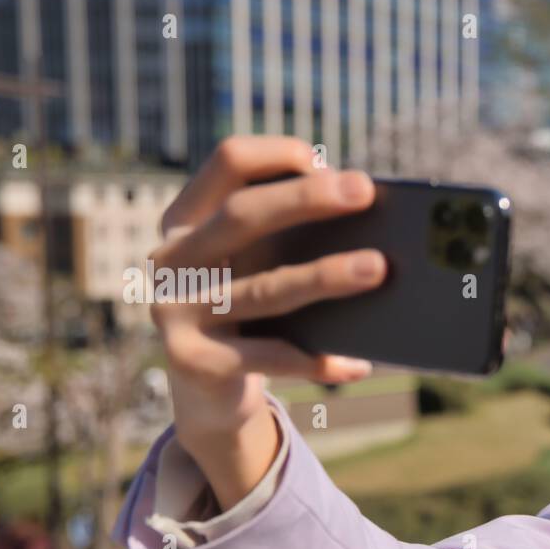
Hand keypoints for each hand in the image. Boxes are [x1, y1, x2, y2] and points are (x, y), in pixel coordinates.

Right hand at [147, 135, 387, 507]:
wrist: (207, 393)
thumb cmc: (249, 313)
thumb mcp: (256, 266)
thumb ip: (287, 237)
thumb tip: (363, 214)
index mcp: (186, 220)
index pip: (228, 163)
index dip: (278, 155)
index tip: (327, 163)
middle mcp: (172, 259)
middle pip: (241, 215)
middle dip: (306, 199)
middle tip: (363, 191)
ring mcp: (175, 311)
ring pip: (264, 289)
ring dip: (325, 276)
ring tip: (378, 268)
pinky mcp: (193, 362)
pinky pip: (270, 358)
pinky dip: (318, 361)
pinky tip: (359, 364)